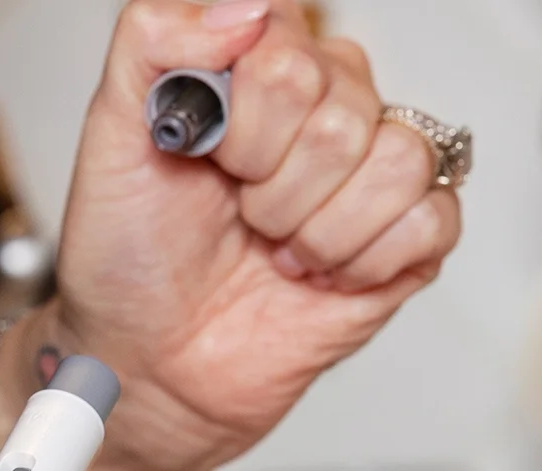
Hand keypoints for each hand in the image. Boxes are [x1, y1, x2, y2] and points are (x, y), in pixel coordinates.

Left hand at [31, 0, 462, 470]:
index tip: (207, 154)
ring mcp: (368, 175)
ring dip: (318, 226)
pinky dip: (364, 260)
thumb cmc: (129, 258)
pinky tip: (321, 274)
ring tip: (277, 248)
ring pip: (395, 159)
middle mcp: (323, 110)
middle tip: (239, 214)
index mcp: (259, 69)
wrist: (146, 364)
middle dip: (271, 183)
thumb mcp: (110, 134)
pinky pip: (431, 217)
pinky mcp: (406, 241)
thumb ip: (156, 38)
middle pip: (341, 109)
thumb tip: (245, 5)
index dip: (247, 112)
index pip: (290, 41)